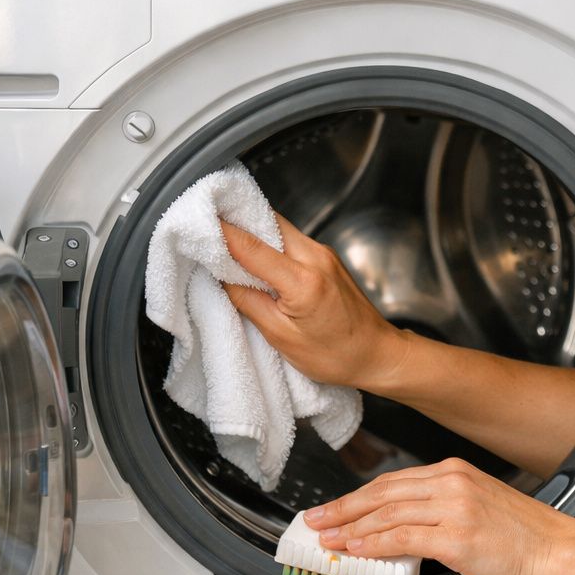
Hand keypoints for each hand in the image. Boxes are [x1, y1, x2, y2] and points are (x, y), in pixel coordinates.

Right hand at [220, 214, 405, 392]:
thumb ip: (249, 302)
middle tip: (207, 223)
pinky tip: (255, 254)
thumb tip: (221, 277)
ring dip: (253, 230)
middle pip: (268, 223)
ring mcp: (324, 254)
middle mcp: (316, 258)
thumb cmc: (336, 354)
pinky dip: (269, 242)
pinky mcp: (326, 258)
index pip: (251, 246)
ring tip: (225, 239)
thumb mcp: (282, 337)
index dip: (221, 231)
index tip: (198, 220)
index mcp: (304, 281)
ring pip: (280, 228)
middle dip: (236, 219)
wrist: (377, 354)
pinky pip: (291, 240)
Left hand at [305, 457, 574, 574]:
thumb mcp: (481, 510)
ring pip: (387, 513)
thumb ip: (443, 512)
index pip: (394, 481)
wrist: (560, 553)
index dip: (358, 497)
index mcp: (457, 472)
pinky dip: (374, 543)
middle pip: (383, 492)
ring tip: (328, 540)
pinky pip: (403, 537)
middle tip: (317, 521)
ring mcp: (455, 507)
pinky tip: (356, 550)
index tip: (336, 509)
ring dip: (350, 528)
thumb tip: (404, 533)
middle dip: (343, 509)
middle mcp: (453, 482)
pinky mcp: (457, 536)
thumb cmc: (527, 539)